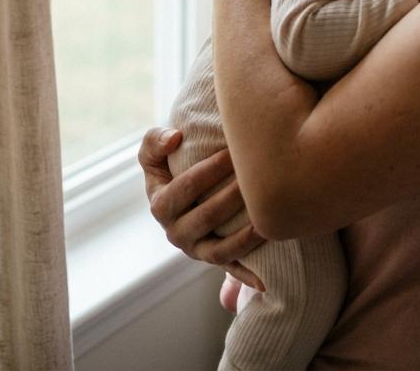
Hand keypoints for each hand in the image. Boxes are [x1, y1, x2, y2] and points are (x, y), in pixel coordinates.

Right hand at [138, 128, 266, 288]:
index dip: (208, 171)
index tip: (231, 152)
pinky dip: (246, 276)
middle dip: (231, 197)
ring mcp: (196, 250)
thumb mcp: (153, 151)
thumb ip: (155, 141)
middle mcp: (176, 233)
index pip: (184, 189)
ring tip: (265, 218)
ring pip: (219, 250)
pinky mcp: (215, 260)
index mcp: (160, 206)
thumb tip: (174, 139)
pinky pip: (230, 270)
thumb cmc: (170, 165)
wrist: (185, 191)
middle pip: (205, 218)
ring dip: (242, 237)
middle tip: (255, 178)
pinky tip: (265, 280)